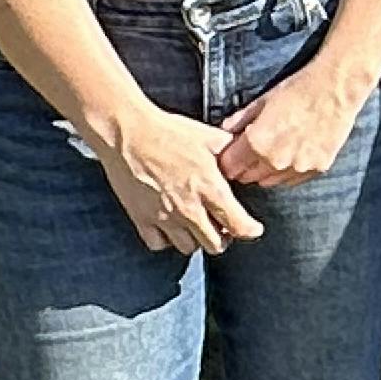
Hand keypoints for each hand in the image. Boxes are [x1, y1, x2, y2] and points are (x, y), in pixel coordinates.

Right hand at [95, 108, 263, 256]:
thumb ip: (232, 153)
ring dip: (196, 238)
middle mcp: (189, 209)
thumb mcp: (210, 137)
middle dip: (224, 237)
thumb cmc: (168, 132)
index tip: (253, 229)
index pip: (238, 225)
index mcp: (210, 188)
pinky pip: (159, 244)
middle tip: (223, 225)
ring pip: (188, 247)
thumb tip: (248, 158)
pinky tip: (170, 226)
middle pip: (215, 245)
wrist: (127, 133)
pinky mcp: (141, 219)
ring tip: (197, 224)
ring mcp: (164, 217)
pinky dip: (166, 240)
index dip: (250, 230)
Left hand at [216, 56, 370, 187]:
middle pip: (247, 177)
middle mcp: (275, 161)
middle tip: (251, 150)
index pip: (229, 167)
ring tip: (274, 150)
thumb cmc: (298, 89)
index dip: (228, 159)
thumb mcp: (262, 101)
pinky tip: (293, 151)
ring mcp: (298, 167)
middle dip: (244, 166)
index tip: (232, 153)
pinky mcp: (317, 168)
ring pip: (269, 182)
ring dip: (265, 171)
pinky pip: (292, 179)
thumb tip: (223, 132)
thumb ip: (240, 120)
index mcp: (257, 143)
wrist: (337, 88)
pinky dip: (288, 170)